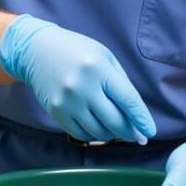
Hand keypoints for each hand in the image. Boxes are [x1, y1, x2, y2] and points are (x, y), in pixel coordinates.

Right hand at [0, 14, 156, 143]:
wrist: (35, 50)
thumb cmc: (75, 51)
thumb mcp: (104, 57)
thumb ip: (121, 83)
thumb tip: (135, 116)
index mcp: (99, 69)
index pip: (128, 101)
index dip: (141, 119)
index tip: (150, 132)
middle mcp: (83, 87)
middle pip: (115, 121)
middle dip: (130, 132)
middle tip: (136, 136)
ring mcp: (67, 102)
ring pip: (98, 131)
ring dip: (112, 134)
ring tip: (115, 129)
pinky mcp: (55, 112)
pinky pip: (80, 134)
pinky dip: (93, 135)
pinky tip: (98, 128)